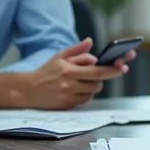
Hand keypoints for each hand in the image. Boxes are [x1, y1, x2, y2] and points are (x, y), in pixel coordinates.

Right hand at [0, 39, 125, 109]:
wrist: (27, 90)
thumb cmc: (45, 71)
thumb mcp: (59, 56)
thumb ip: (77, 50)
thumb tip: (91, 42)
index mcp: (69, 70)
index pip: (97, 70)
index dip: (112, 69)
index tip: (122, 66)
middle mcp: (70, 84)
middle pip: (97, 83)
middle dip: (102, 77)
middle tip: (99, 72)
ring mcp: (69, 97)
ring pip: (92, 92)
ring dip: (93, 86)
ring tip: (82, 80)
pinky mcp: (68, 106)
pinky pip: (85, 100)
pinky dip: (85, 94)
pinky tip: (77, 89)